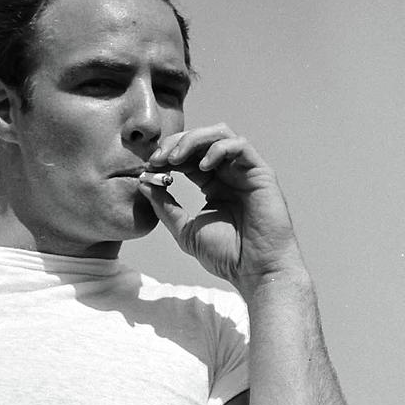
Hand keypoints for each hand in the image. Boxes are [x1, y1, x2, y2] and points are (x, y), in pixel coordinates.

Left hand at [139, 123, 305, 296]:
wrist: (256, 270)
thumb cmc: (226, 255)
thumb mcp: (185, 230)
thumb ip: (165, 207)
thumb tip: (143, 183)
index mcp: (212, 184)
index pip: (187, 157)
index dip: (166, 156)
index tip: (148, 165)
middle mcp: (229, 173)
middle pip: (201, 140)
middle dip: (175, 143)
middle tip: (157, 158)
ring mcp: (245, 171)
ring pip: (219, 134)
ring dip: (193, 140)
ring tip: (174, 159)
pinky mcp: (261, 173)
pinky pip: (240, 145)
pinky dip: (218, 149)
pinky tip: (201, 167)